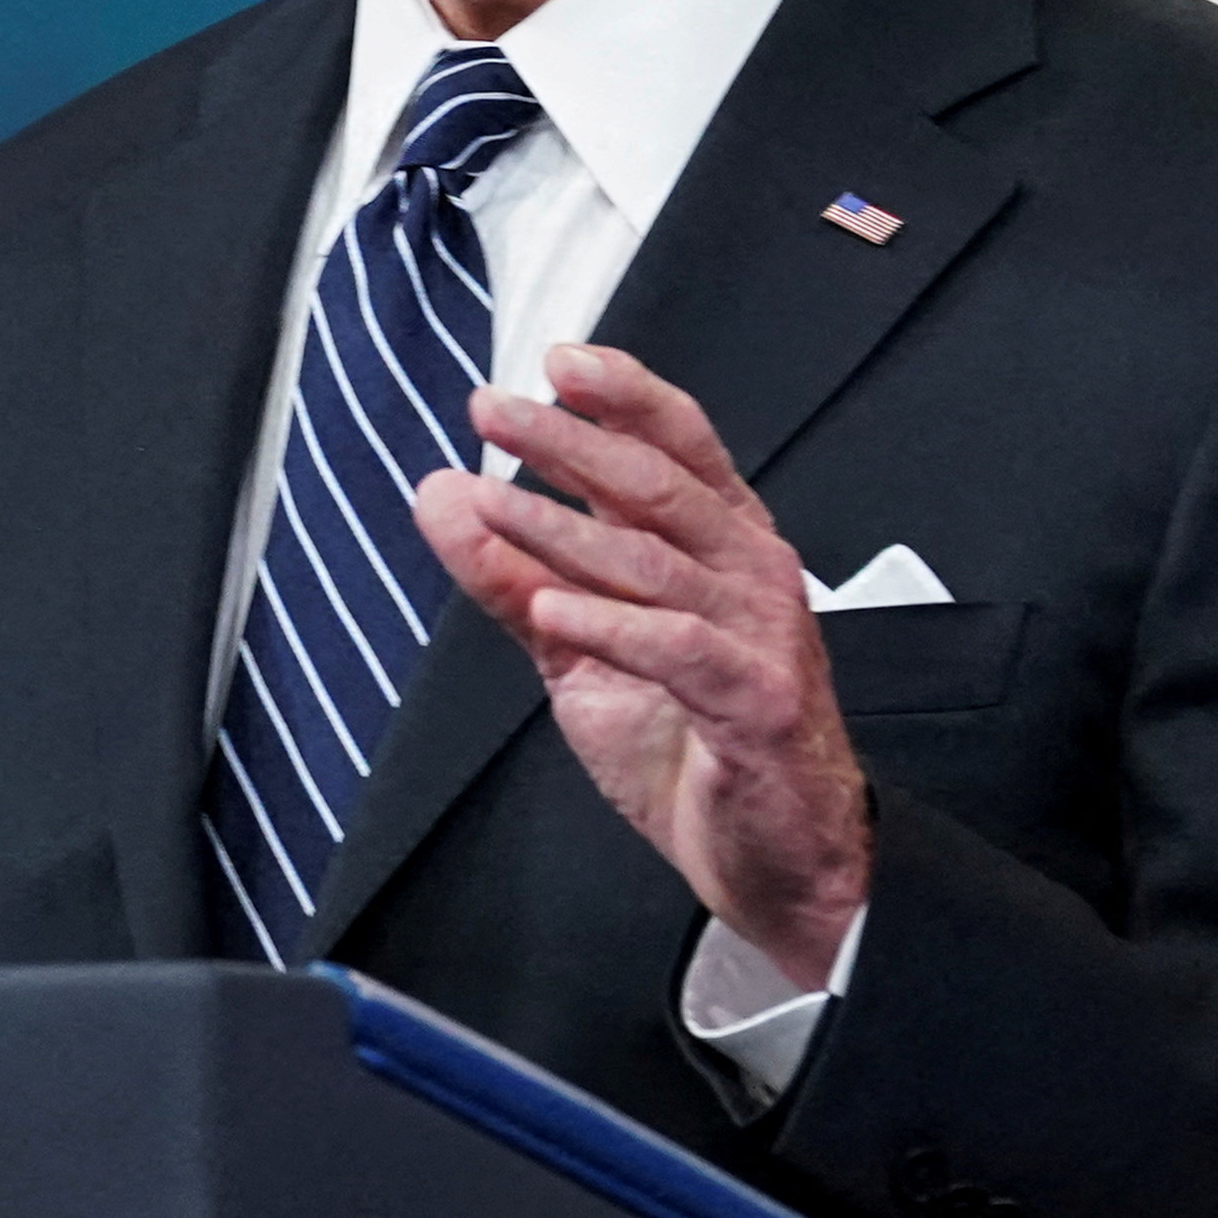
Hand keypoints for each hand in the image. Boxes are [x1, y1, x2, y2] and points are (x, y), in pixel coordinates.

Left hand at [411, 344, 870, 986]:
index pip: (678, 445)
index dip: (623, 394)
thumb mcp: (581, 652)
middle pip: (658, 483)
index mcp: (720, 546)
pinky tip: (553, 610)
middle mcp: (749, 574)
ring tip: (490, 507)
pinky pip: (679, 647)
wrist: (774, 858)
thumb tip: (442, 499)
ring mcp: (759, 634)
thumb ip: (514, 576)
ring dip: (563, 529)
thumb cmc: (692, 746)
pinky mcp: (756, 701)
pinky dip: (611, 626)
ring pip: (657, 559)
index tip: (558, 359)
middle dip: (570, 441)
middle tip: (493, 412)